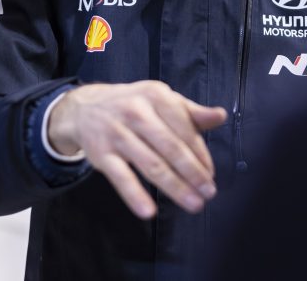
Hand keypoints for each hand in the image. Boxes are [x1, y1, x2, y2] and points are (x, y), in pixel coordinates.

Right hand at [47, 81, 227, 218]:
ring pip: (150, 164)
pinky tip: (148, 211)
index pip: (184, 128)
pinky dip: (134, 195)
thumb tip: (221, 116)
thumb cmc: (135, 105)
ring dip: (174, 187)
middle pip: (170, 147)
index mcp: (157, 96)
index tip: (211, 173)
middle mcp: (137, 112)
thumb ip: (192, 111)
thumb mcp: (162, 99)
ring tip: (193, 203)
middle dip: (193, 172)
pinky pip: (120, 178)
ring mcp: (118, 133)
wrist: (86, 107)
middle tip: (208, 192)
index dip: (200, 153)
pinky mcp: (100, 154)